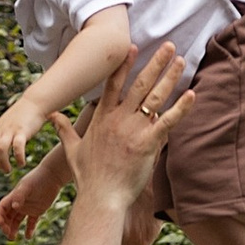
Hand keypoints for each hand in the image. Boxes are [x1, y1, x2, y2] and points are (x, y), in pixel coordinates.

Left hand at [0, 95, 48, 175]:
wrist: (35, 101)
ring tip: (10, 169)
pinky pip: (17, 147)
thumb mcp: (8, 123)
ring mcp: (11, 130)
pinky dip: (18, 157)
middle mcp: (1, 130)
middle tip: (5, 170)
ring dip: (3, 163)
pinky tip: (22, 163)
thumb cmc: (23, 115)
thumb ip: (2, 133)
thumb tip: (0, 146)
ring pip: (0, 149)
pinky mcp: (22, 130)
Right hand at [0, 166, 59, 240]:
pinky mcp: (37, 211)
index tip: (2, 226)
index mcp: (13, 197)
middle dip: (6, 227)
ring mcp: (27, 208)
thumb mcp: (27, 186)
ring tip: (14, 238)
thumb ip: (20, 195)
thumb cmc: (38, 178)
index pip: (2, 209)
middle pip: (8, 217)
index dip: (0, 218)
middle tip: (9, 235)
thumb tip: (15, 207)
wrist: (52, 176)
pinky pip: (31, 222)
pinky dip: (29, 230)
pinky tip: (28, 237)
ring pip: (17, 221)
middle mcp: (18, 203)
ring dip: (14, 229)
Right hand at [58, 42, 189, 215]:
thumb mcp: (71, 150)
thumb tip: (52, 116)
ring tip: (182, 61)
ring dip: (170, 77)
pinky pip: (168, 121)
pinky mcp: (148, 143)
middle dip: (156, 63)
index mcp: (103, 118)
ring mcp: (134, 130)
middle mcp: (119, 119)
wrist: (100, 198)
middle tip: (169, 45)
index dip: (125, 65)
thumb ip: (64, 129)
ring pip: (155, 97)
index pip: (114, 84)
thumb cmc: (88, 178)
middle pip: (140, 84)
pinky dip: (181, 108)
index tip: (134, 47)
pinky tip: (192, 94)